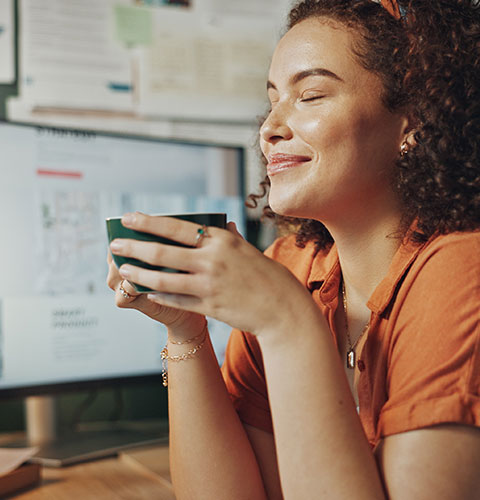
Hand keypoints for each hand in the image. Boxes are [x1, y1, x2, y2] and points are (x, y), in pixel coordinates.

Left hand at [108, 212, 312, 336]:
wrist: (283, 308)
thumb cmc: (268, 277)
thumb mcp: (249, 251)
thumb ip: (231, 238)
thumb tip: (222, 224)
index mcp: (222, 240)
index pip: (177, 227)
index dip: (149, 222)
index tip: (128, 218)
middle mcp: (213, 260)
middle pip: (163, 252)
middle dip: (134, 247)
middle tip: (115, 244)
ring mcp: (209, 284)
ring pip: (163, 278)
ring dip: (139, 274)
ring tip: (123, 270)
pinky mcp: (209, 306)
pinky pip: (176, 299)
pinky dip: (158, 294)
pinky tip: (145, 291)